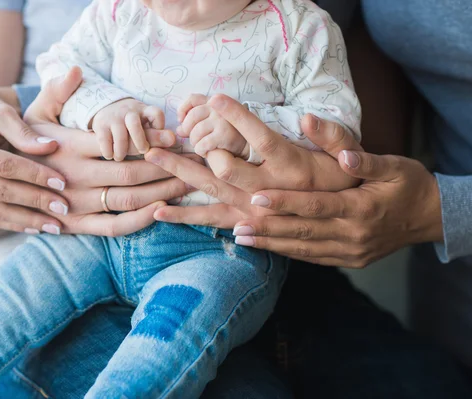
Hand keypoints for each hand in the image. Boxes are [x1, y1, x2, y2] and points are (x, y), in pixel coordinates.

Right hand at [0, 70, 83, 234]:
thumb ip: (22, 130)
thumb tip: (51, 146)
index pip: (4, 166)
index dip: (34, 174)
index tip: (62, 181)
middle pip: (2, 191)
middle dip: (36, 200)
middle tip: (65, 206)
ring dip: (29, 220)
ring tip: (57, 225)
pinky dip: (18, 225)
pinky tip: (40, 228)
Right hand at [23, 69, 194, 236]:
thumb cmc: (26, 144)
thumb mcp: (34, 114)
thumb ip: (57, 92)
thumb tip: (77, 70)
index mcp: (67, 147)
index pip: (119, 143)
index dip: (153, 142)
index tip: (178, 138)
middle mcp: (73, 176)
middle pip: (131, 173)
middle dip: (168, 167)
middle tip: (194, 161)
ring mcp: (75, 204)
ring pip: (127, 199)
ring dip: (162, 192)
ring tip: (188, 182)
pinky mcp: (75, 225)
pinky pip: (113, 227)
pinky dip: (139, 221)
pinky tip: (161, 209)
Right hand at [90, 98, 165, 160]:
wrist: (106, 109)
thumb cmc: (132, 123)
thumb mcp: (145, 124)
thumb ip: (158, 134)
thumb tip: (173, 140)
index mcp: (144, 110)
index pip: (156, 113)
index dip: (159, 127)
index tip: (159, 140)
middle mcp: (129, 112)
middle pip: (135, 125)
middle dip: (140, 141)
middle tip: (143, 152)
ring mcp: (113, 117)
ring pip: (120, 136)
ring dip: (123, 150)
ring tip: (121, 158)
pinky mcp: (100, 125)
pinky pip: (104, 139)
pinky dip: (108, 151)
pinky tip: (110, 156)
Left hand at [145, 94, 361, 226]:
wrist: (348, 227)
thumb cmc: (344, 185)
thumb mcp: (348, 156)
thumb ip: (332, 136)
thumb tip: (308, 116)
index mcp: (292, 168)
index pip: (262, 138)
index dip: (239, 117)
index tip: (215, 96)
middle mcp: (268, 191)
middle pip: (222, 170)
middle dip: (187, 157)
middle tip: (155, 145)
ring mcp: (255, 211)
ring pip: (211, 195)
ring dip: (177, 182)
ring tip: (149, 167)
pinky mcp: (248, 225)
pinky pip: (212, 222)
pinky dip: (186, 217)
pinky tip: (159, 211)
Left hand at [177, 94, 248, 158]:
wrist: (252, 146)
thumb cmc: (230, 135)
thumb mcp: (216, 122)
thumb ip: (197, 121)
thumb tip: (178, 130)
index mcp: (216, 102)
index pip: (193, 99)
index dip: (182, 110)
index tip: (181, 121)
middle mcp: (220, 108)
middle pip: (191, 117)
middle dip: (187, 130)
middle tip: (194, 140)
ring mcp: (223, 120)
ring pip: (195, 133)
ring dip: (195, 143)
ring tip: (204, 147)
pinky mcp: (225, 135)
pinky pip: (202, 145)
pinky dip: (201, 151)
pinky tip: (208, 153)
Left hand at [234, 150, 442, 267]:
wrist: (430, 217)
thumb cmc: (408, 183)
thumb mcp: (391, 164)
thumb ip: (358, 155)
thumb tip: (331, 140)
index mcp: (362, 209)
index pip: (316, 205)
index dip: (285, 202)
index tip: (256, 197)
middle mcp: (354, 235)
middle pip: (303, 232)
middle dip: (267, 229)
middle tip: (236, 226)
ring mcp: (351, 252)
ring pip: (304, 249)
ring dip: (271, 244)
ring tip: (241, 238)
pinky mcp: (350, 260)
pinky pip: (314, 258)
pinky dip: (289, 252)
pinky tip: (267, 247)